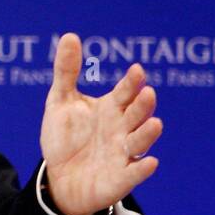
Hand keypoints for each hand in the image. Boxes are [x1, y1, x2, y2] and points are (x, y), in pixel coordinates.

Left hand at [40, 33, 162, 214]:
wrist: (58, 178)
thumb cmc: (65, 137)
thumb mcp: (60, 101)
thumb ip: (66, 71)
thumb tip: (70, 35)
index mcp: (111, 108)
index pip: (125, 92)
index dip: (131, 82)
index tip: (136, 69)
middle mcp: (122, 129)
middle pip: (137, 114)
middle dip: (142, 105)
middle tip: (146, 92)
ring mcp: (123, 154)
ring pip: (140, 142)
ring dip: (148, 133)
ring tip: (155, 123)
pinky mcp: (120, 178)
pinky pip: (134, 173)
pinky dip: (142, 168)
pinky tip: (150, 162)